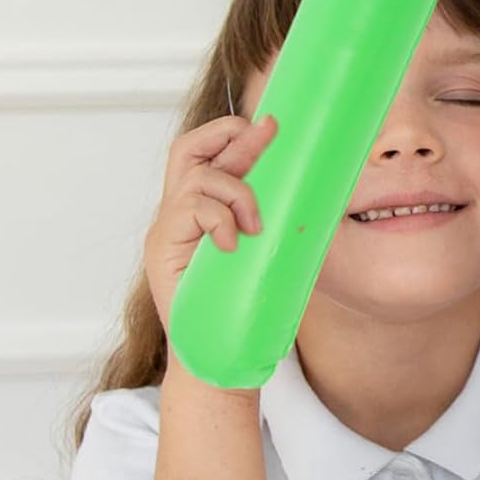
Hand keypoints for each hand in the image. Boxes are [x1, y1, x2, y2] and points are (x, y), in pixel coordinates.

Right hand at [143, 113, 277, 333]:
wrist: (216, 354)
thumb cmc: (244, 306)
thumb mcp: (267, 251)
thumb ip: (276, 219)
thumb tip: (319, 189)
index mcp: (203, 209)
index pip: (208, 153)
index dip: (236, 133)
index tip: (275, 125)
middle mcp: (179, 212)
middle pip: (188, 148)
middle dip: (228, 132)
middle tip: (268, 131)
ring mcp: (167, 229)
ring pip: (197, 176)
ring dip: (236, 191)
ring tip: (254, 226)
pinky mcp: (160, 248)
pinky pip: (188, 208)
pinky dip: (217, 218)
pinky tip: (231, 243)